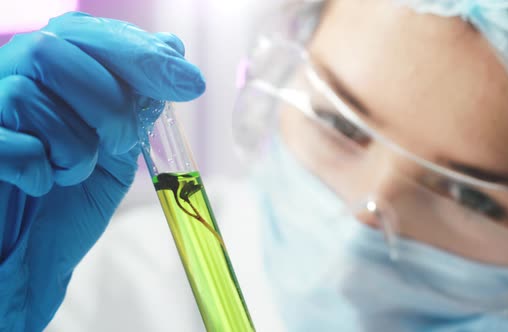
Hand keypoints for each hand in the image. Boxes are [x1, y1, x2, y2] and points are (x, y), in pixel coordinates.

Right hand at [0, 12, 204, 330]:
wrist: (27, 260)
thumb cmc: (66, 203)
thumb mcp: (114, 147)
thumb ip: (136, 102)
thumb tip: (172, 46)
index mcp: (43, 75)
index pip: (84, 34)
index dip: (138, 52)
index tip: (190, 80)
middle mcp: (5, 81)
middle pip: (52, 50)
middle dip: (108, 99)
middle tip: (122, 140)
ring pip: (28, 94)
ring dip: (76, 144)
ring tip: (73, 172)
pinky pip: (13, 147)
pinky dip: (41, 171)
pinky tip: (40, 186)